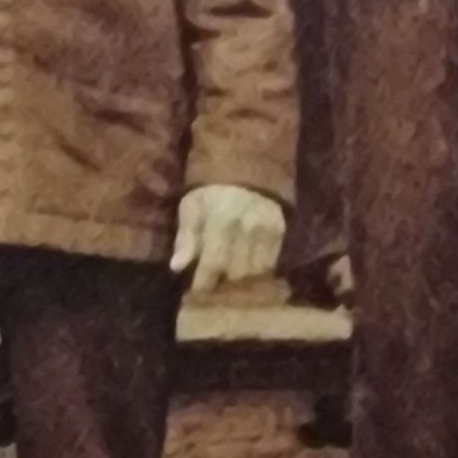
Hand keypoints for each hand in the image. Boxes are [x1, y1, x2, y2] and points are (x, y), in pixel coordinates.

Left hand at [172, 181, 286, 299]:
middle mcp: (247, 228)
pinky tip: (247, 270)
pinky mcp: (280, 231)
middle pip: (236, 273)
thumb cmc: (211, 190)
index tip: (197, 292)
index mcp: (220, 221)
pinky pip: (271, 263)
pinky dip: (258, 271)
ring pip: (256, 272)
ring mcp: (266, 230)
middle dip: (223, 283)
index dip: (204, 283)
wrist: (246, 164)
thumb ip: (185, 238)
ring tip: (231, 280)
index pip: (213, 264)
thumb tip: (177, 267)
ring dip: (242, 280)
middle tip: (215, 284)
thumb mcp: (191, 207)